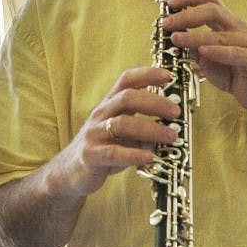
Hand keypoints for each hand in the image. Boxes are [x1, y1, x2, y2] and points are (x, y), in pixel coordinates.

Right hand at [67, 66, 180, 196]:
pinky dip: (135, 154)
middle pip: (127, 98)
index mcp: (109, 105)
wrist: (69, 172)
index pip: (126, 80)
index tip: (167, 75)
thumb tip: (169, 129)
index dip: (146, 74)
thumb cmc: (102, 149)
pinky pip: (114, 152)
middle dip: (155, 102)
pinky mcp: (90, 155)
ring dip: (151, 129)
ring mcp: (94, 134)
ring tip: (171, 136)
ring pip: (123, 124)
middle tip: (176, 112)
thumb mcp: (122, 134)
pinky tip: (150, 157)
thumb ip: (143, 129)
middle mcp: (100, 115)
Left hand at [162, 0, 246, 114]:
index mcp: (228, 22)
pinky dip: (217, 52)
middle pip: (212, 9)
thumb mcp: (207, 59)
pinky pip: (234, 53)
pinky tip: (203, 52)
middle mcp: (239, 27)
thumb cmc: (234, 75)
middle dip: (186, 14)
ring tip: (176, 39)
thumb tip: (174, 34)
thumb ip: (193, 46)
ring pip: (218, 34)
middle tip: (167, 23)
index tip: (170, 3)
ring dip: (194, 36)